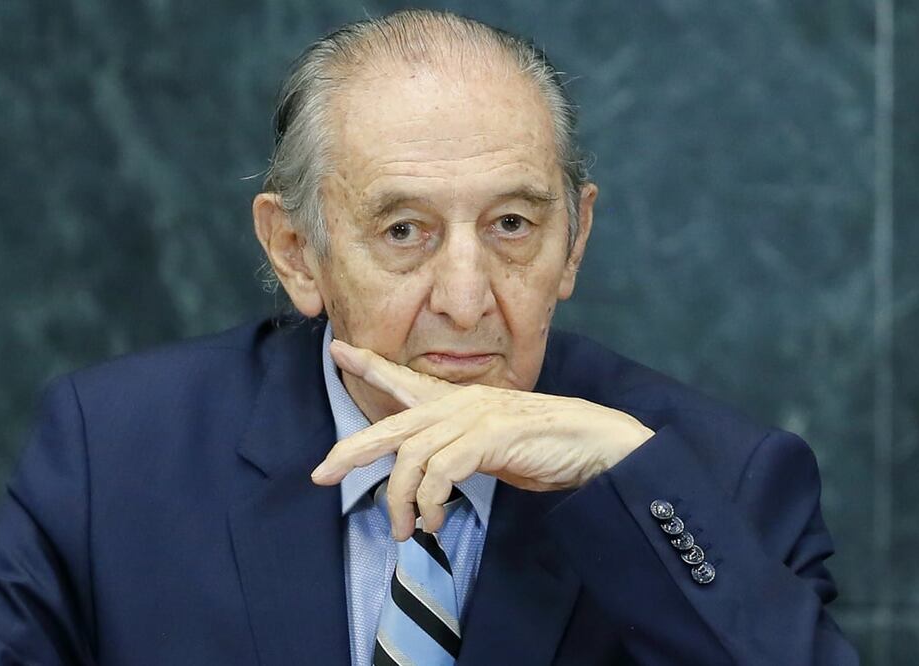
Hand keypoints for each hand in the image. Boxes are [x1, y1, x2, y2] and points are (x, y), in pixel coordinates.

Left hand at [311, 340, 654, 540]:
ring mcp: (476, 417)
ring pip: (412, 456)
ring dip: (401, 500)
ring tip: (405, 531)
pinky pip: (442, 471)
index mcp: (461, 403)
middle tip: (322, 474)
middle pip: (393, 425)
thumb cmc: (546, 448)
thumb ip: (460, 453)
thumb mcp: (492, 449)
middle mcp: (462, 404)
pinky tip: (434, 522)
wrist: (596, 443)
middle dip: (353, 450)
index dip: (370, 365)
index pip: (406, 380)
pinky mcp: (491, 436)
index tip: (337, 349)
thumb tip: (432, 478)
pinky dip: (430, 502)